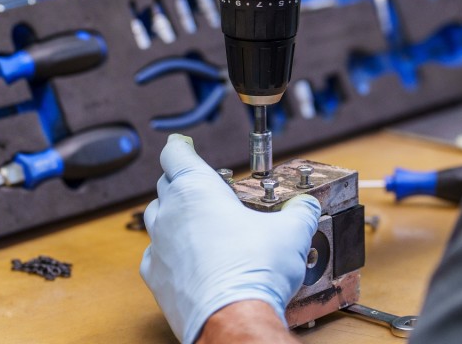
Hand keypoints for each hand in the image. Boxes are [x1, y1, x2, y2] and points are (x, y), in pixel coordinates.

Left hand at [140, 135, 320, 343]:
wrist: (232, 318)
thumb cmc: (255, 270)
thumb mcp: (291, 232)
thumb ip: (299, 212)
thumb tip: (307, 206)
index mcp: (197, 189)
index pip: (175, 154)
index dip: (180, 146)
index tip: (183, 144)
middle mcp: (171, 212)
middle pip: (166, 183)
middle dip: (182, 181)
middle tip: (205, 188)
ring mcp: (159, 245)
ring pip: (156, 217)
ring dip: (172, 214)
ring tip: (196, 221)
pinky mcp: (155, 276)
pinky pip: (155, 254)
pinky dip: (168, 251)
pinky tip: (188, 258)